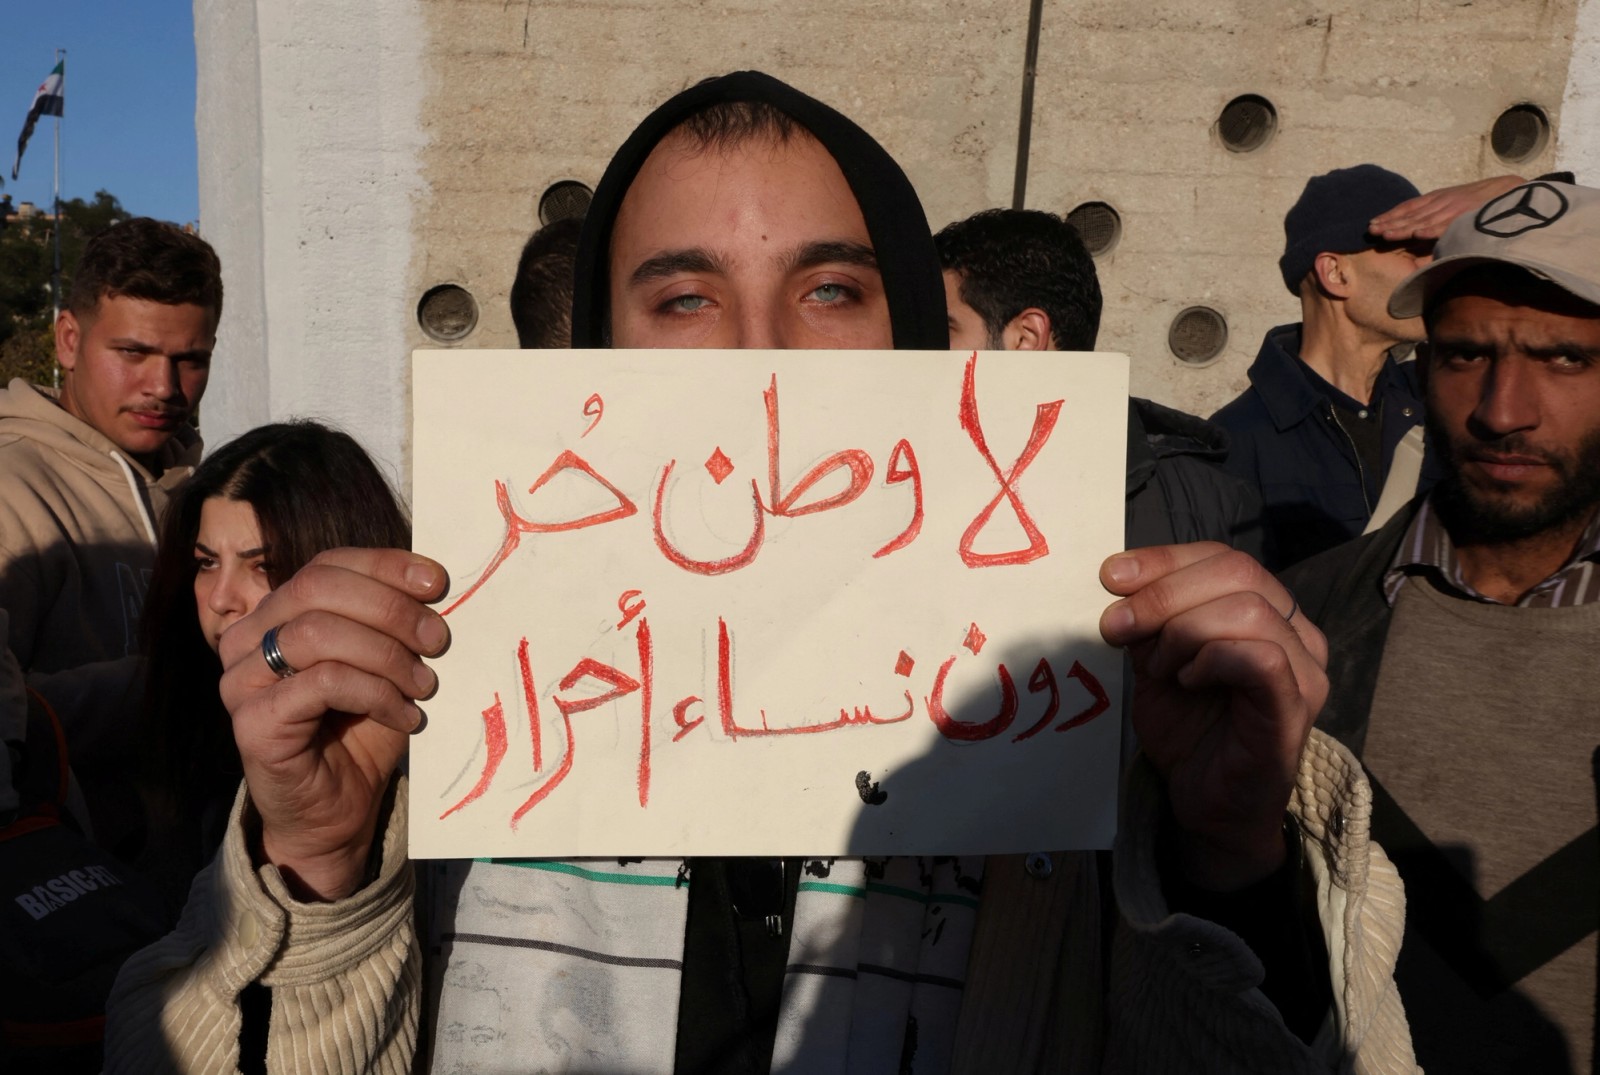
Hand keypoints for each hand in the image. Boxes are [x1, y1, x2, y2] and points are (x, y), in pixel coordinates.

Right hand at [217, 548, 448, 900]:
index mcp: (277, 612)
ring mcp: (241, 679)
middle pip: (319, 587)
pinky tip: (405, 716)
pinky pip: (323, 682)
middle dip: (391, 609)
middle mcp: (247, 638)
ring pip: (318, 633)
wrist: (338, 810)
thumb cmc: (362, 730)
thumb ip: (395, 622)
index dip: (384, 565)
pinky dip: (376, 693)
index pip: (327, 564)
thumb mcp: (386, 664)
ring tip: (424, 685)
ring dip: (386, 654)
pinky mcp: (251, 721)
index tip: (437, 582)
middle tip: (437, 640)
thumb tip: (435, 582)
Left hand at [1099, 544, 1327, 890]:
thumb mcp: (1155, 663)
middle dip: (1164, 593)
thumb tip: (1121, 582)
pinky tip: (1186, 681)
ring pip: (1248, 609)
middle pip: (1238, 572)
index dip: (1164, 559)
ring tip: (1158, 667)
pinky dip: (1212, 659)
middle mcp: (1296, 633)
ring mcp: (1303, 670)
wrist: (1207, 805)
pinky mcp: (1295, 707)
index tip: (1111, 577)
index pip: (1223, 557)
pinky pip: (1261, 658)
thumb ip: (1149, 622)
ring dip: (1185, 630)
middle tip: (1118, 626)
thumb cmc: (1189, 732)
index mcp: (1267, 612)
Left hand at [1369, 174, 1526, 240]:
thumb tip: (1417, 230)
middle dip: (1389, 223)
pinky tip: (1418, 234)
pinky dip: (1433, 229)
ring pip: (1423, 220)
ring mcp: (1454, 208)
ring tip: (1384, 235)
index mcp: (1438, 198)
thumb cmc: (1481, 201)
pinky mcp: (1468, 215)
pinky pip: (1448, 224)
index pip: (1409, 207)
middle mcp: (1442, 202)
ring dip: (1403, 228)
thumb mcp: (1455, 203)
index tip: (1372, 224)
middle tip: (1370, 231)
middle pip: (1411, 214)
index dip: (1390, 215)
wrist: (1512, 189)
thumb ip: (1436, 214)